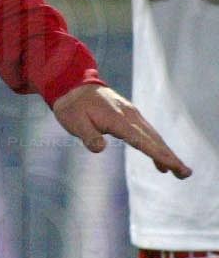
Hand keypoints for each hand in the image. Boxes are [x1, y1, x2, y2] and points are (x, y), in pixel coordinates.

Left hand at [52, 83, 189, 176]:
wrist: (72, 84)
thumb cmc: (71, 106)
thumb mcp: (73, 122)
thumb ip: (88, 136)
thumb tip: (100, 148)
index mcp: (118, 120)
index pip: (142, 141)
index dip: (159, 155)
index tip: (174, 167)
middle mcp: (130, 116)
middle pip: (154, 140)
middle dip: (171, 157)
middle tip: (185, 174)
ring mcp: (131, 114)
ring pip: (153, 136)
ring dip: (167, 152)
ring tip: (179, 170)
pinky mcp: (129, 114)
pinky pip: (147, 132)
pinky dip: (157, 145)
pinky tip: (160, 158)